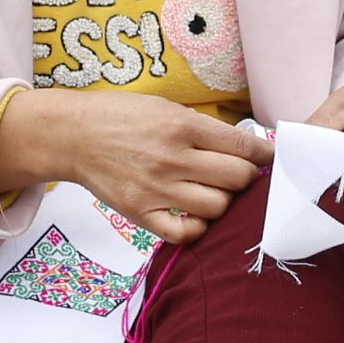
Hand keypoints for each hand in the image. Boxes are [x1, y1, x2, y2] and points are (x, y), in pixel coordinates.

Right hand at [0, 89, 271, 244]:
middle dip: (246, 178)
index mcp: (182, 126)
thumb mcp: (165, 108)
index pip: (243, 146)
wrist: (73, 136)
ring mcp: (156, 189)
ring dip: (224, 202)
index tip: (270, 159)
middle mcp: (172, 158)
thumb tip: (244, 147)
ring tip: (215, 193)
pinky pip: (185, 234)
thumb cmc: (121, 117)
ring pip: (218, 208)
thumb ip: (203, 128)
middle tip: (238, 176)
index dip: (265, 155)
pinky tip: (194, 215)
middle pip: (237, 179)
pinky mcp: (140, 213)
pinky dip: (198, 228)